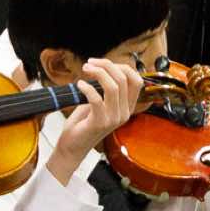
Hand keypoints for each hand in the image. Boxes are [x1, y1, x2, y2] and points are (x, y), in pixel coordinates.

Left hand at [47, 60, 143, 181]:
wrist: (73, 146)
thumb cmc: (83, 122)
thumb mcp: (98, 101)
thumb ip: (104, 87)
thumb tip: (103, 66)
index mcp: (127, 107)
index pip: (136, 80)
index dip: (121, 66)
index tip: (103, 63)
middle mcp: (124, 113)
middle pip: (123, 79)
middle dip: (106, 65)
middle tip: (89, 64)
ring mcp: (113, 119)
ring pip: (112, 87)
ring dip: (97, 73)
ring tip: (85, 69)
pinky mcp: (100, 123)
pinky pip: (96, 99)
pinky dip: (86, 88)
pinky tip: (79, 85)